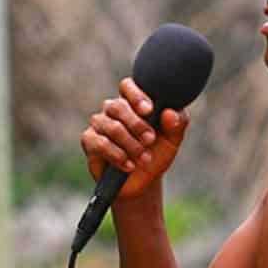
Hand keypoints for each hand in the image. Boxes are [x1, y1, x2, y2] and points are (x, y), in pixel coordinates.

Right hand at [80, 77, 190, 201]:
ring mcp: (100, 124)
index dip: (136, 95)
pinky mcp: (89, 141)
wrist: (144, 181)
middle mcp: (113, 109)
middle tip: (150, 140)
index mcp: (133, 102)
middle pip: (117, 106)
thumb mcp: (173, 140)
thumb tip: (169, 112)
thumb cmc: (157, 154)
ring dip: (130, 144)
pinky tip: (129, 165)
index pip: (127, 86)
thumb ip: (177, 124)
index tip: (149, 110)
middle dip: (137, 125)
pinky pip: (100, 143)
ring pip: (111, 126)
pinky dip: (117, 155)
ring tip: (143, 158)